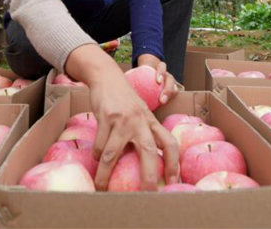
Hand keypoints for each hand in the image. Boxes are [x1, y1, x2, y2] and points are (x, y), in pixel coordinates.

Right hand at [65, 44, 179, 190]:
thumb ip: (145, 132)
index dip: (174, 162)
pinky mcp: (105, 117)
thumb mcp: (140, 113)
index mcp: (151, 121)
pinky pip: (99, 144)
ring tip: (102, 187)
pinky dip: (97, 156)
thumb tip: (148, 160)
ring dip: (105, 174)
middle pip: (148, 152)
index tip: (173, 181)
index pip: (169, 142)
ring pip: (112, 154)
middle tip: (146, 194)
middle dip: (148, 176)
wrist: (106, 77)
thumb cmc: (125, 99)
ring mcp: (122, 119)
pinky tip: (96, 160)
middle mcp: (140, 121)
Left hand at [136, 54, 178, 106]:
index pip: (162, 67)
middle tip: (162, 100)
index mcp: (159, 67)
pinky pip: (173, 95)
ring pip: (174, 88)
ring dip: (169, 96)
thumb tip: (119, 80)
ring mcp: (170, 82)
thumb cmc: (142, 73)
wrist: (150, 72)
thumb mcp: (138, 71)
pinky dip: (169, 100)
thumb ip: (131, 75)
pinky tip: (162, 106)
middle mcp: (167, 74)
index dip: (161, 73)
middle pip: (170, 79)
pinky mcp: (172, 90)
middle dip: (168, 89)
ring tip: (162, 104)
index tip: (158, 82)